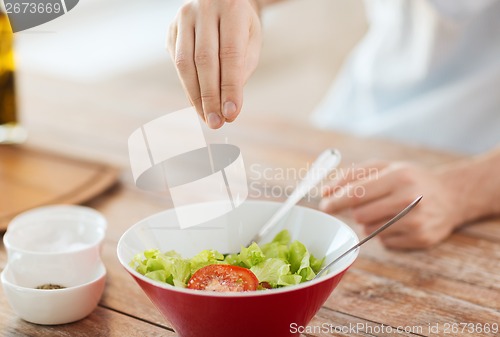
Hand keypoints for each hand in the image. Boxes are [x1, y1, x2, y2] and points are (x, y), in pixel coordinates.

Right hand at [168, 0, 261, 128]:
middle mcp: (204, 8)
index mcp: (232, 7)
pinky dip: (188, 87)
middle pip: (204, 60)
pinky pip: (177, 63)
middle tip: (217, 123)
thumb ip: (241, 71)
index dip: (230, 87)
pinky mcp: (171, 29)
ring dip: (195, 96)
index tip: (231, 114)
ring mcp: (183, 17)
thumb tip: (227, 108)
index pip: (230, 54)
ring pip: (184, 63)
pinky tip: (198, 103)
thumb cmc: (242, 25)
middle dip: (210, 96)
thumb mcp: (252, 42)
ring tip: (207, 118)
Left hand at [319, 161, 464, 248]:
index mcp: (399, 176)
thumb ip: (352, 175)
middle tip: (363, 206)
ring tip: (387, 211)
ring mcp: (416, 222)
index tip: (324, 206)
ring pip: (369, 230)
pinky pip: (384, 242)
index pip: (356, 193)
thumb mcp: (385, 167)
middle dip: (355, 211)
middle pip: (360, 214)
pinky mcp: (420, 239)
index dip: (336, 201)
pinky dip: (383, 234)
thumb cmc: (410, 179)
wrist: (450, 196)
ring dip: (369, 222)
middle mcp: (409, 199)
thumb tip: (324, 192)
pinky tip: (398, 222)